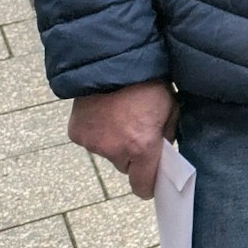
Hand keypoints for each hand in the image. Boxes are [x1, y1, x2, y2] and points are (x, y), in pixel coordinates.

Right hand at [69, 79, 175, 199]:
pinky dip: (97, 132)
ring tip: (120, 116)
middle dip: (133, 155)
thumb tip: (163, 152)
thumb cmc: (149, 83)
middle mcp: (115, 150)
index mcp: (142, 146)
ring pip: (108, 153)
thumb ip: (167, 135)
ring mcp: (93, 143)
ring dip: (114, 142)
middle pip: (126, 166)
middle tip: (137, 131)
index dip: (148, 185)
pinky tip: (104, 113)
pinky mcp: (76, 134)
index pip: (143, 184)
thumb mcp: (171, 108)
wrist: (112, 62)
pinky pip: (91, 141)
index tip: (151, 183)